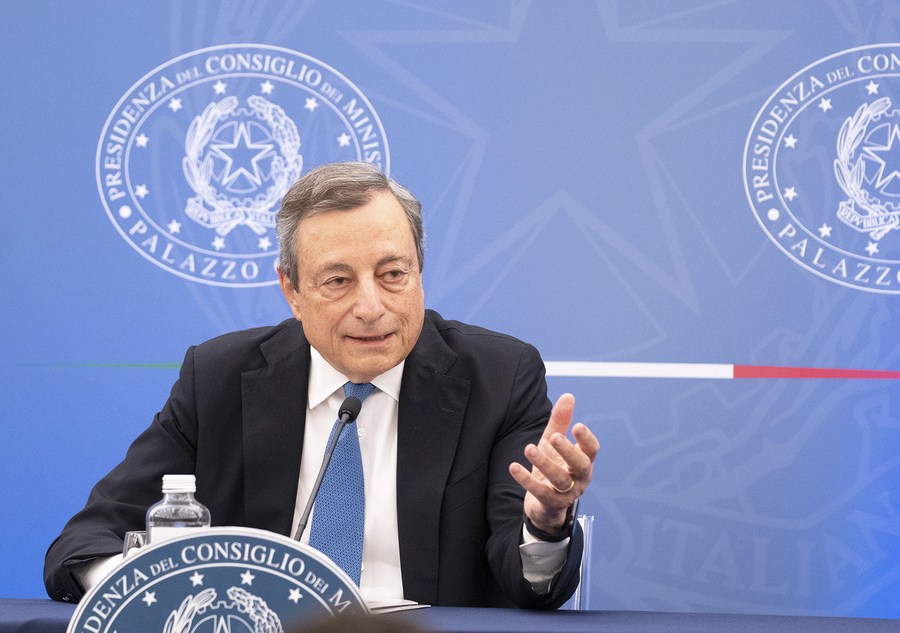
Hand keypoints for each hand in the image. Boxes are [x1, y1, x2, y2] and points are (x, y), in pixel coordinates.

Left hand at [508, 393, 598, 533]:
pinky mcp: (551, 503)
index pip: (592, 450)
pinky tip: (514, 466)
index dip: (586, 438)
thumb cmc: (554, 466)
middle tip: (554, 437)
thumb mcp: (554, 443)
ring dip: (544, 463)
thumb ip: (561, 422)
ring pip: (559, 479)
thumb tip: (568, 395)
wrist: (546, 504)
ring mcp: (567, 493)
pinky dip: (526, 480)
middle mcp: (580, 478)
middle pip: (581, 465)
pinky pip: (540, 492)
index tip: (577, 425)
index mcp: (584, 460)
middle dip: (568, 451)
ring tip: (529, 448)